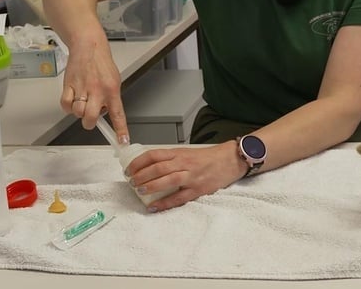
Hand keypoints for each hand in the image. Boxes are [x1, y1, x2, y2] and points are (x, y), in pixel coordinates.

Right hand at [60, 34, 128, 141]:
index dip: (120, 130)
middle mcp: (97, 91)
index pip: (118, 114)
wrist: (89, 46)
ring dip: (79, 112)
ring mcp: (82, 88)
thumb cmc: (102, 63)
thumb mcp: (114, 80)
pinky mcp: (68, 86)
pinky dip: (67, 106)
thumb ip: (111, 97)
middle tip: (91, 118)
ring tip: (83, 101)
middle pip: (91, 118)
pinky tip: (73, 99)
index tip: (122, 142)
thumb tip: (106, 112)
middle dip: (90, 123)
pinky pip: (65, 105)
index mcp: (112, 90)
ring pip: (77, 113)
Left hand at [123, 143, 247, 211]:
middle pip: (159, 167)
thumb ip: (171, 159)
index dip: (139, 162)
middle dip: (142, 175)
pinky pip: (179, 197)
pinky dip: (165, 203)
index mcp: (180, 153)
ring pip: (168, 180)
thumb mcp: (188, 153)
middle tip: (132, 181)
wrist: (231, 160)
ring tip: (140, 190)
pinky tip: (154, 206)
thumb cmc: (209, 157)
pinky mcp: (198, 189)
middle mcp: (185, 163)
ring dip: (151, 186)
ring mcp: (192, 176)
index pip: (154, 154)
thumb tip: (149, 168)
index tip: (129, 169)